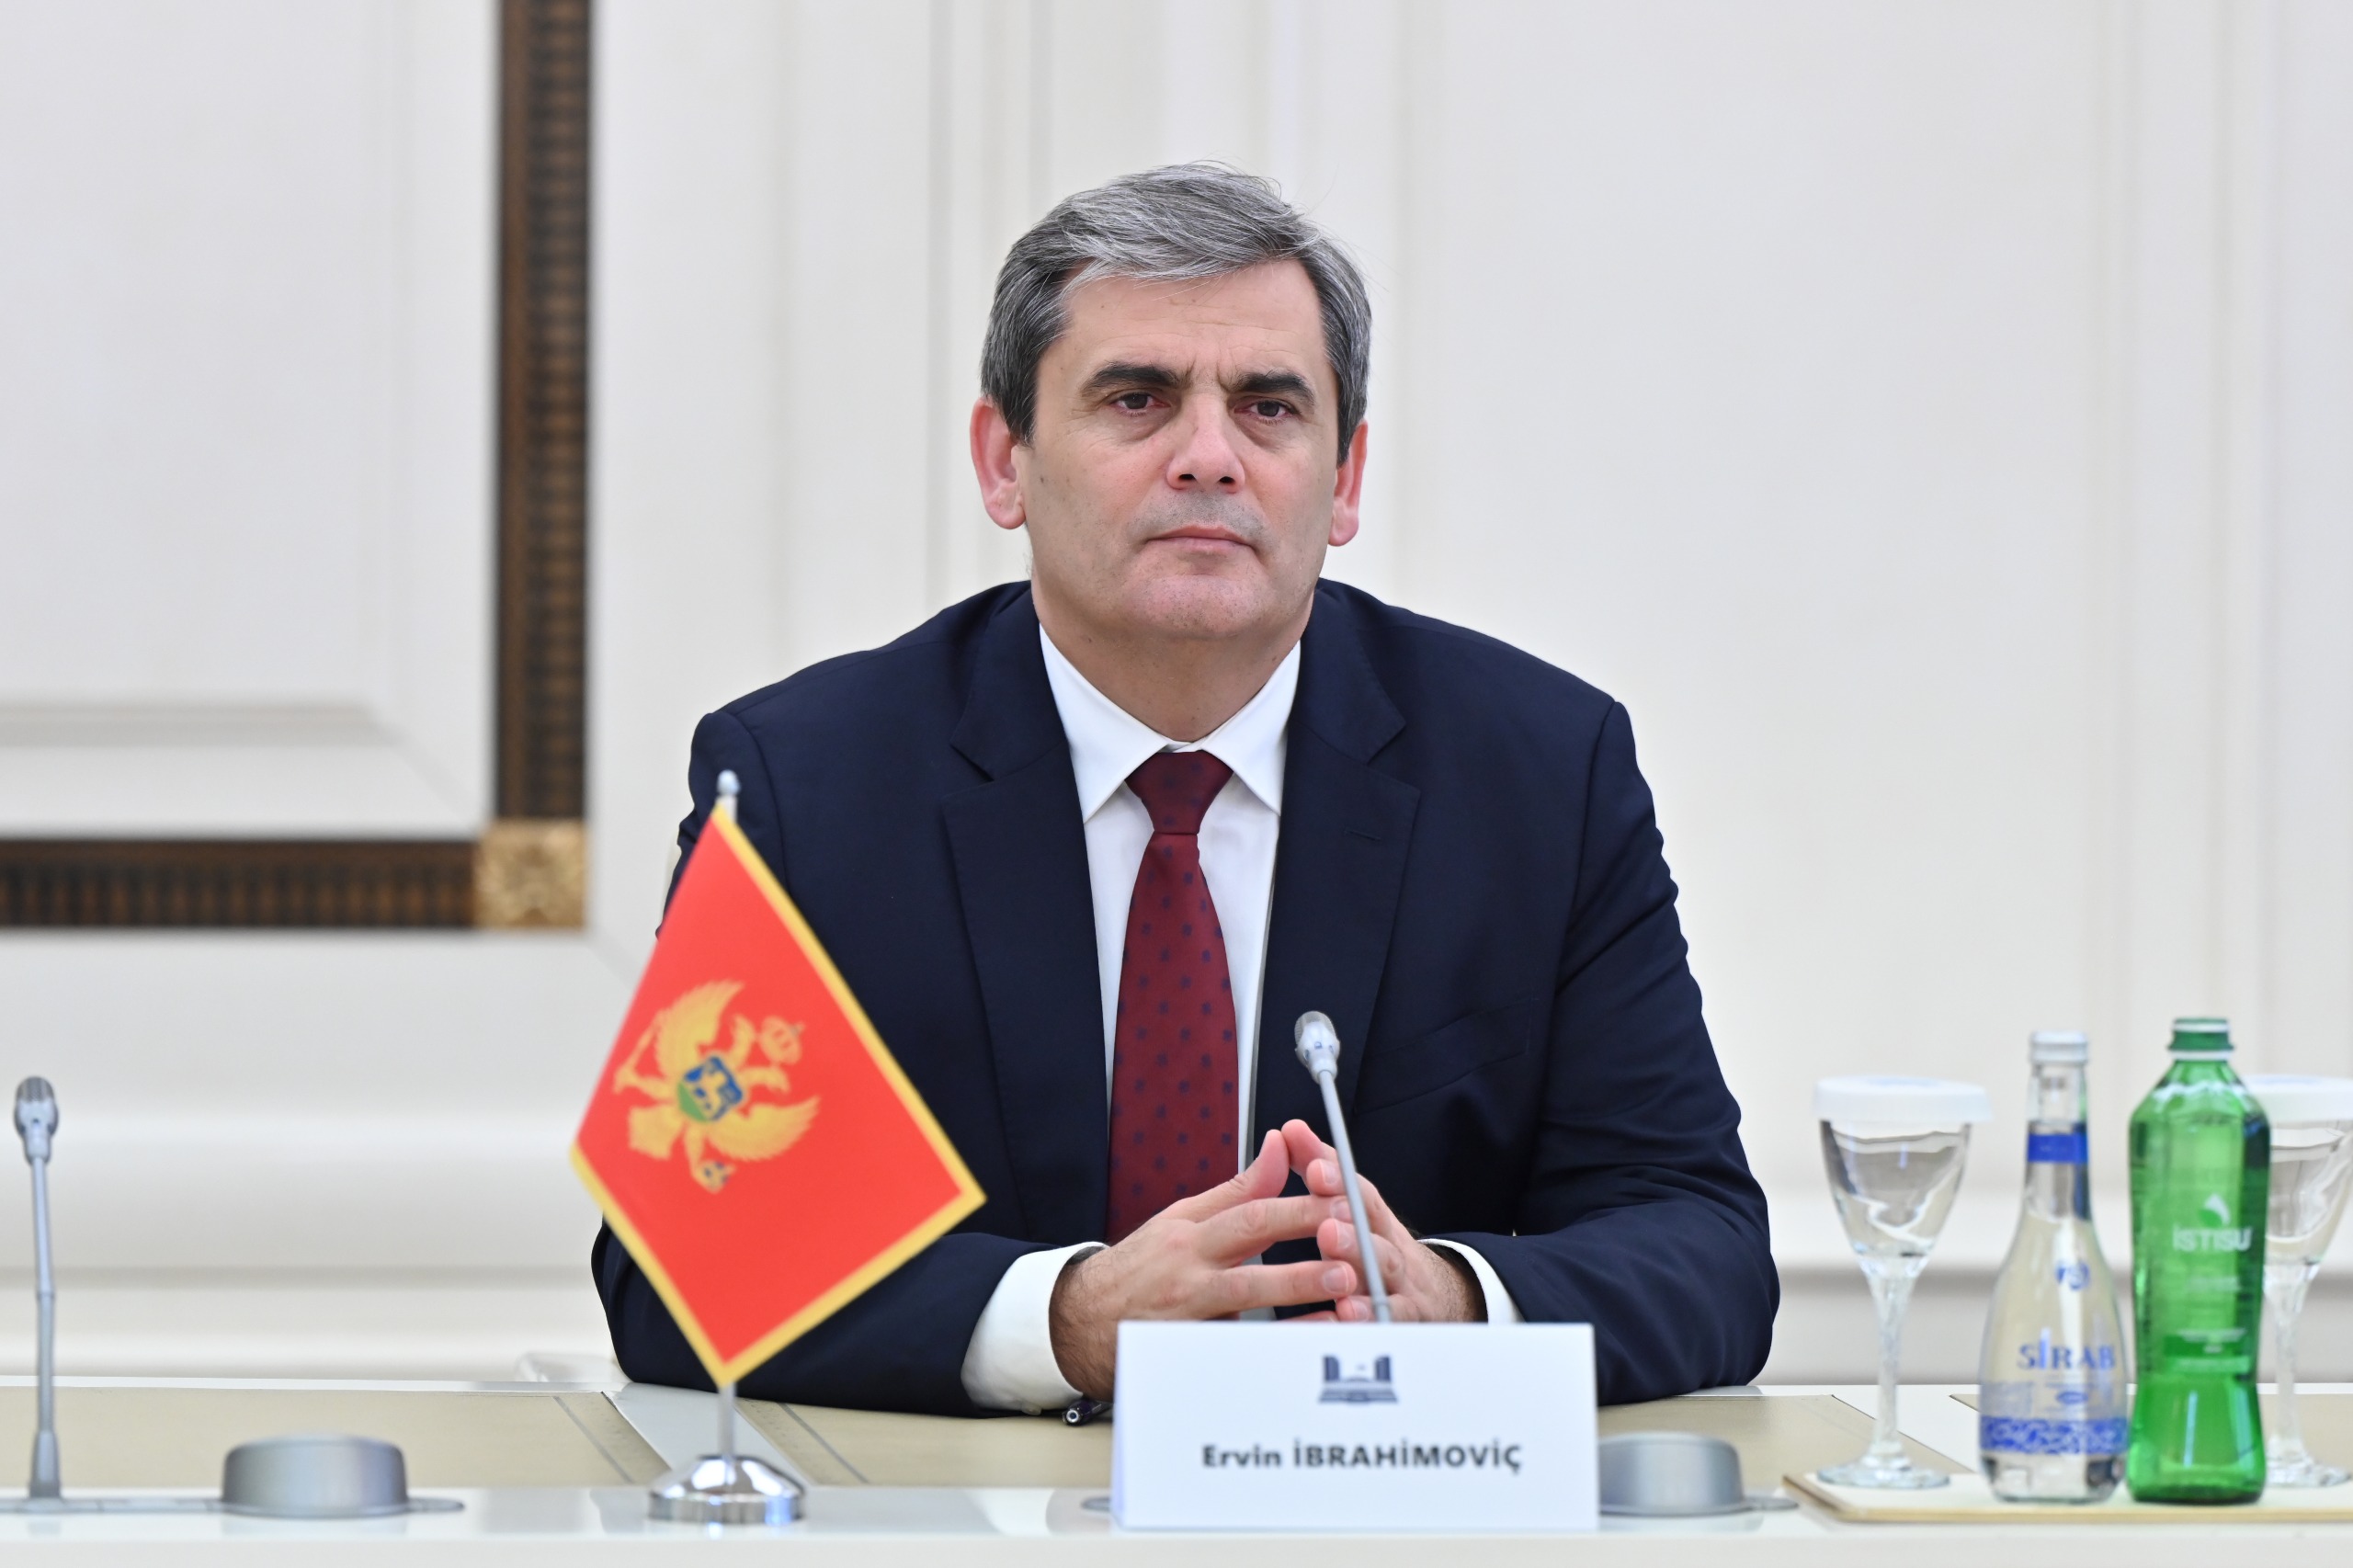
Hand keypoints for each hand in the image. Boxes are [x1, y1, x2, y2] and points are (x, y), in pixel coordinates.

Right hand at [1048, 1130, 1358, 1398]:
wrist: (1081, 1325)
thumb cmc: (1140, 1270)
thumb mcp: (1183, 1222)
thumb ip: (1239, 1190)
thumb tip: (1282, 1146)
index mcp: (1191, 1233)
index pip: (1249, 1207)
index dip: (1297, 1199)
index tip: (1339, 1193)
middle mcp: (1188, 1268)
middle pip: (1249, 1241)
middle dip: (1304, 1232)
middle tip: (1353, 1231)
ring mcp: (1187, 1312)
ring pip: (1247, 1295)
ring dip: (1298, 1286)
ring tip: (1344, 1281)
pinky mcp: (1189, 1351)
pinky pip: (1241, 1346)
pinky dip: (1282, 1340)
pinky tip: (1318, 1334)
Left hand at [1280, 1119, 1483, 1322]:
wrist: (1435, 1297)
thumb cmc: (1377, 1248)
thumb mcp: (1353, 1207)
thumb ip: (1321, 1169)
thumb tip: (1290, 1131)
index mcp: (1375, 1222)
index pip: (1361, 1197)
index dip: (1340, 1183)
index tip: (1316, 1171)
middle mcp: (1392, 1253)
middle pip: (1378, 1241)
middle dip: (1353, 1234)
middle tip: (1328, 1230)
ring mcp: (1401, 1291)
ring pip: (1386, 1284)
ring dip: (1362, 1279)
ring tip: (1339, 1280)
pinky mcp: (1403, 1326)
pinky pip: (1386, 1326)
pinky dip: (1367, 1322)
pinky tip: (1347, 1319)